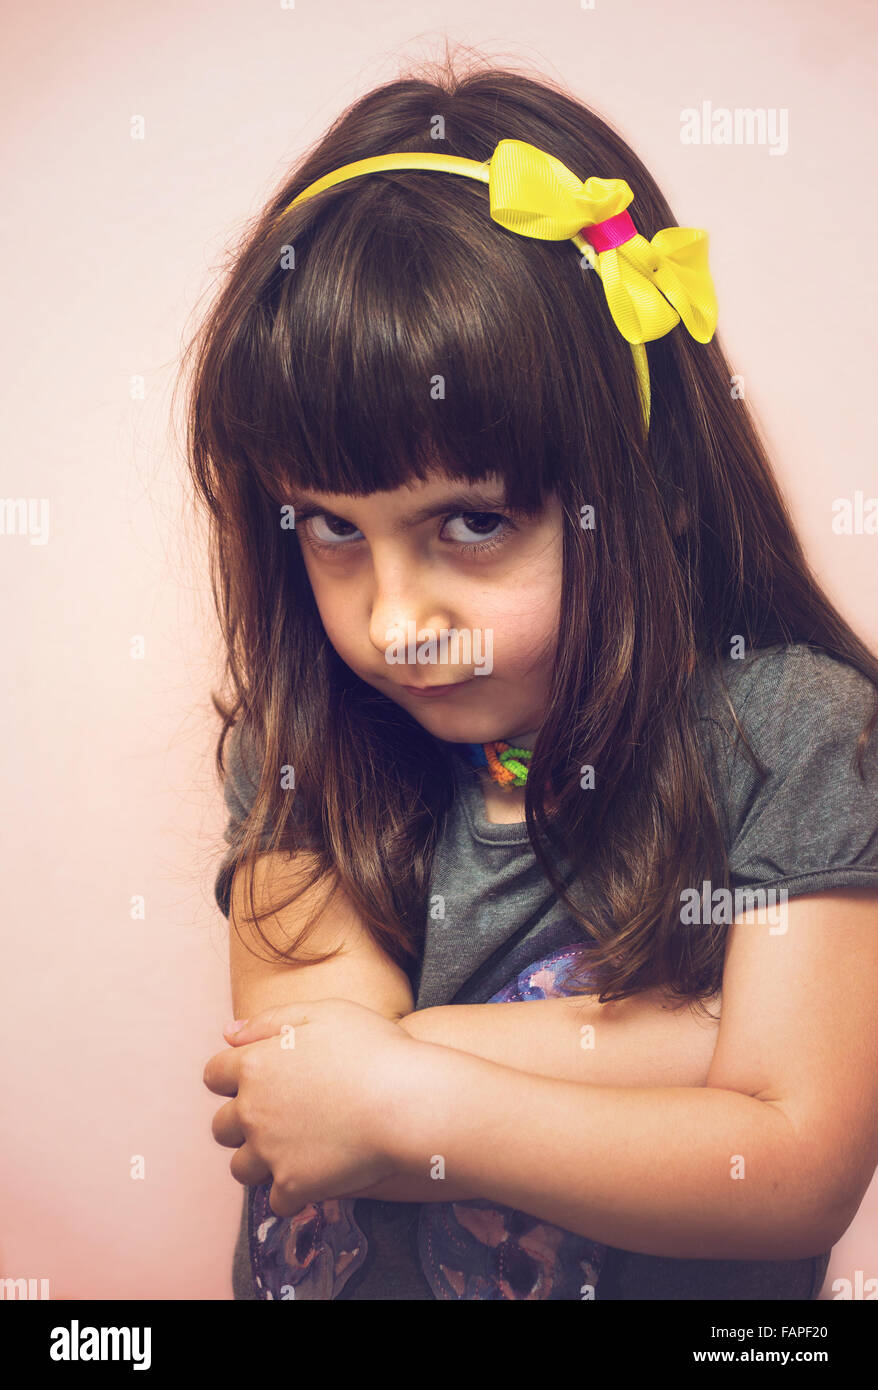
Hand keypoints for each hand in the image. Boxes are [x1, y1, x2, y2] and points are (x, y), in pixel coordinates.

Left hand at [203, 998, 421, 1216]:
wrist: (407, 1102)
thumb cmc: (372, 1049)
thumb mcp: (322, 1014)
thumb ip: (270, 1021)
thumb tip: (227, 1034)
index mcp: (255, 1065)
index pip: (214, 1075)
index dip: (231, 1078)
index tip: (256, 1081)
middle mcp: (253, 1111)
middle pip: (222, 1127)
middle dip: (242, 1124)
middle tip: (278, 1119)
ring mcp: (271, 1151)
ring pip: (242, 1168)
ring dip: (260, 1162)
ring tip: (292, 1153)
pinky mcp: (294, 1184)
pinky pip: (277, 1201)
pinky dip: (292, 1193)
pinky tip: (315, 1178)